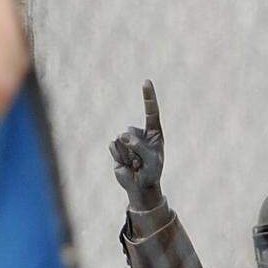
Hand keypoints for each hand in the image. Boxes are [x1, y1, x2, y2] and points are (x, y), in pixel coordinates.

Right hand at [109, 79, 164, 207]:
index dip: (148, 97)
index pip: (151, 111)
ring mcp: (126, 139)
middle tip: (141, 162)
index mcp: (153, 132)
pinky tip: (126, 164)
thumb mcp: (151, 160)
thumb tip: (121, 136)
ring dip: (128, 155)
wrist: (140, 185)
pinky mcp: (116, 147)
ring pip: (121, 140)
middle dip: (136, 149)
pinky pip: (114, 147)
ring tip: (135, 164)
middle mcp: (139, 133)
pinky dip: (120, 157)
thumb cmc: (151, 171)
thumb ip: (139, 146)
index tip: (146, 81)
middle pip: (131, 133)